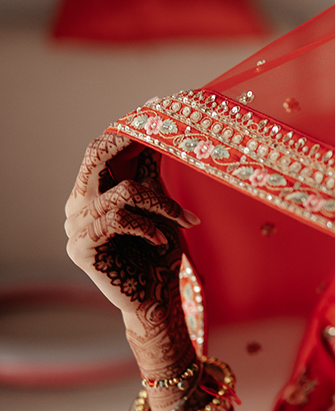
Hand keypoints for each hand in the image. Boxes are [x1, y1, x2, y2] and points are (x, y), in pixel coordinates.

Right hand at [65, 133, 200, 410]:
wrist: (154, 302)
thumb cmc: (158, 258)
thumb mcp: (158, 210)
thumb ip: (150, 178)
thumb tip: (160, 139)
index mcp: (93, 192)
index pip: (101, 149)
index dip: (127, 129)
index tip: (157, 109)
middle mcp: (78, 204)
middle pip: (96, 155)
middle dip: (129, 138)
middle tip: (162, 130)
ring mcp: (75, 226)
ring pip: (122, 192)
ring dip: (161, 204)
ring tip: (183, 222)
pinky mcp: (82, 248)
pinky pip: (119, 220)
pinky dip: (148, 227)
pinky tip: (162, 241)